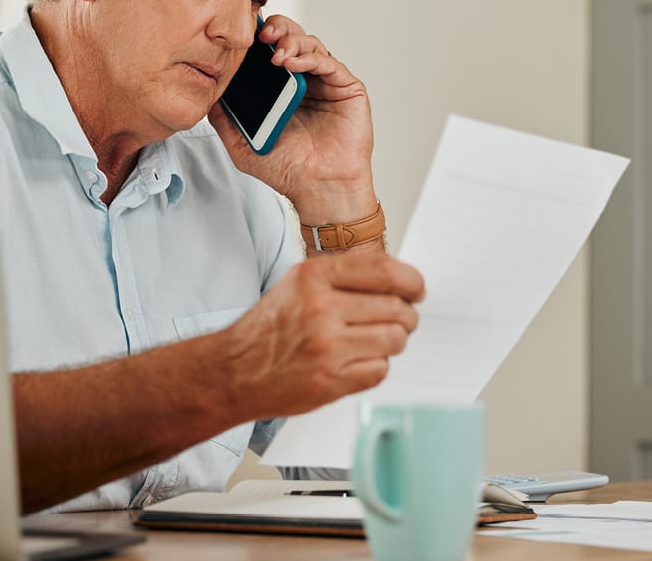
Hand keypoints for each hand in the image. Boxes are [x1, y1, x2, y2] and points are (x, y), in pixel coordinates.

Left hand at [209, 14, 376, 223]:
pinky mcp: (348, 89)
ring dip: (291, 42)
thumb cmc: (287, 170)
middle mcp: (306, 80)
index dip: (258, 38)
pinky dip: (310, 58)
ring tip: (276, 53)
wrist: (317, 189)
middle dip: (276, 30)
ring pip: (311, 45)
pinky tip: (292, 63)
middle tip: (261, 34)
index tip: (241, 35)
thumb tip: (207, 96)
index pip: (270, 50)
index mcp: (282, 88)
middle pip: (292, 38)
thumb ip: (225, 121)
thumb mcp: (243, 145)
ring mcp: (327, 83)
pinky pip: (329, 63)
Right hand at [218, 253, 424, 418]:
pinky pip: (380, 370)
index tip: (416, 289)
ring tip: (377, 342)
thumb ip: (344, 276)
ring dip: (394, 342)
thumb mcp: (299, 283)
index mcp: (314, 277)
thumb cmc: (269, 328)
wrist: (234, 371)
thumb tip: (397, 279)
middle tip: (399, 320)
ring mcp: (327, 346)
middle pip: (396, 307)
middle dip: (406, 315)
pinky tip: (357, 362)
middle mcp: (321, 308)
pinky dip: (376, 367)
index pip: (384, 270)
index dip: (411, 280)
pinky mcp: (331, 380)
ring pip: (394, 339)